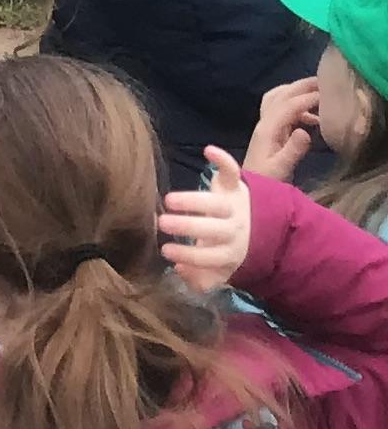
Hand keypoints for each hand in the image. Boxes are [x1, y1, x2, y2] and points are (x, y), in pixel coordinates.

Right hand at [162, 148, 253, 296]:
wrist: (264, 229)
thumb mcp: (220, 270)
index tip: (166, 251)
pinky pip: (233, 172)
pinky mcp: (236, 186)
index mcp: (231, 252)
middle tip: (163, 223)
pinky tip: (207, 150)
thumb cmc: (229, 248)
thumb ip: (200, 278)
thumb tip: (179, 270)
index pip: (209, 256)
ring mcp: (236, 205)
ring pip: (216, 203)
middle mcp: (235, 229)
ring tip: (169, 200)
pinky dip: (223, 160)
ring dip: (193, 200)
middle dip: (187, 227)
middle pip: (212, 229)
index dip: (188, 255)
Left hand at [245, 77, 321, 180]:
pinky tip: (313, 120)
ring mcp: (266, 126)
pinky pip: (282, 111)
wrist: (248, 191)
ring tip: (319, 95)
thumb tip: (306, 130)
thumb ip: (293, 150)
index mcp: (267, 129)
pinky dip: (297, 108)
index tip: (327, 94)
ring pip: (278, 99)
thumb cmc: (265, 181)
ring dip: (297, 93)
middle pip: (280, 95)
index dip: (307, 98)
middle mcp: (264, 123)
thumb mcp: (281, 168)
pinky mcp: (270, 133)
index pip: (288, 105)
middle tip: (323, 81)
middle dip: (300, 86)